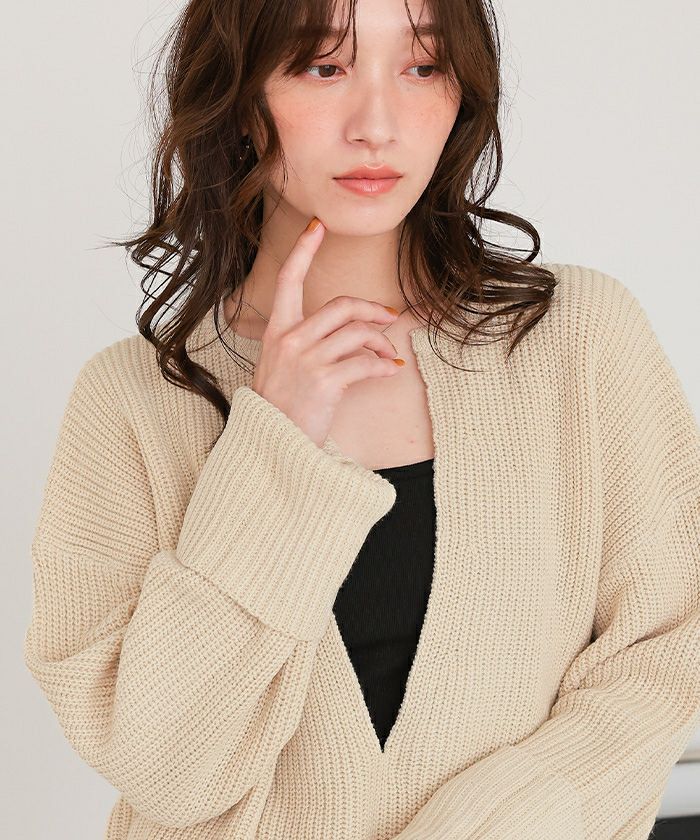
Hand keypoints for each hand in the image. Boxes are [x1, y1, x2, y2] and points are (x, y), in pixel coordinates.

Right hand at [251, 217, 403, 447]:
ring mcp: (307, 360)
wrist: (270, 443)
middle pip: (341, 305)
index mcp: (277, 331)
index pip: (287, 280)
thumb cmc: (280, 406)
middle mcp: (290, 339)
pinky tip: (391, 370)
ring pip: (358, 333)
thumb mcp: (281, 366)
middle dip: (372, 309)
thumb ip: (305, 343)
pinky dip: (384, 366)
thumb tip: (351, 333)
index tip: (317, 226)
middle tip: (389, 317)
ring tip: (389, 355)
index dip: (303, 250)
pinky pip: (365, 363)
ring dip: (382, 342)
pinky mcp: (324, 381)